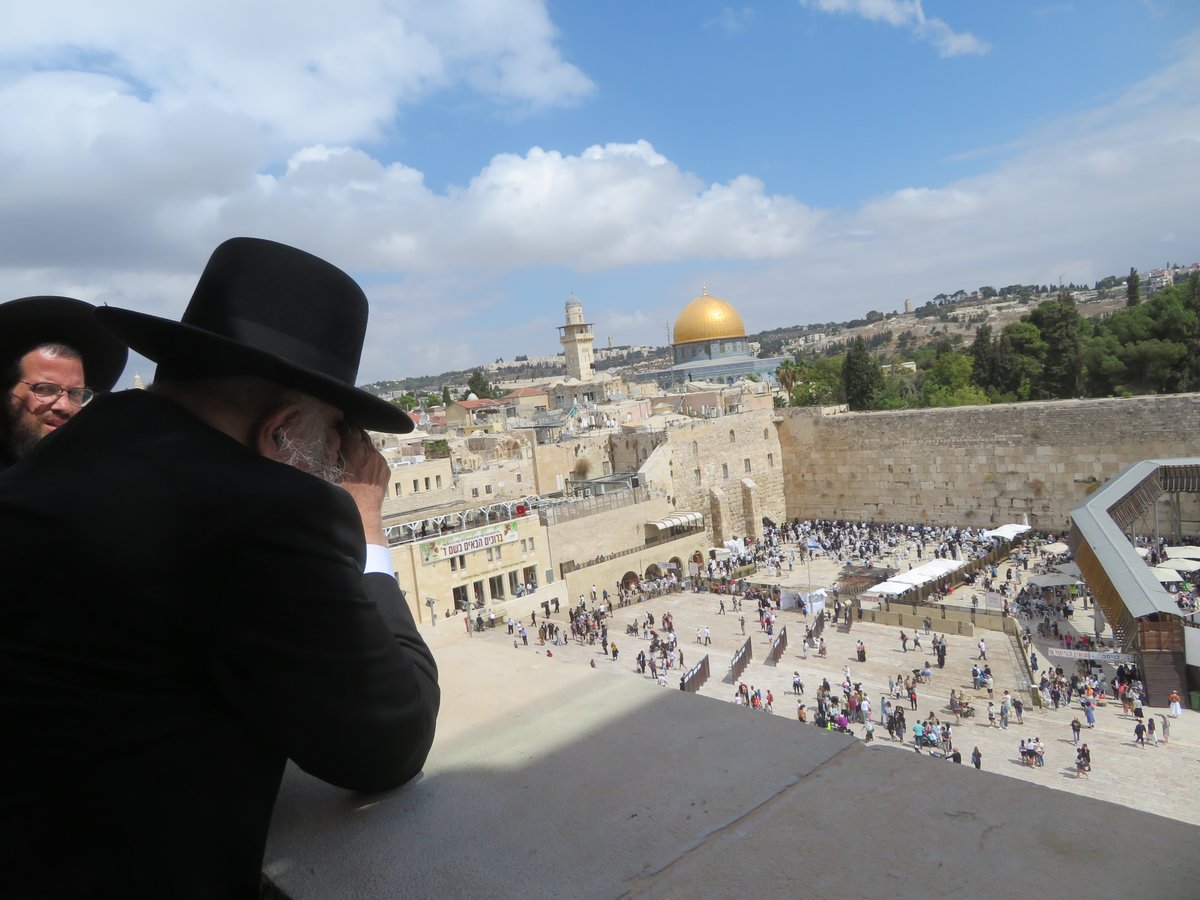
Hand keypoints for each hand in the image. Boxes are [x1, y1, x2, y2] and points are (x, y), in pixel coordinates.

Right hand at [337, 425, 387, 544]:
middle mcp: (370, 453)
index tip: (334, 427)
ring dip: (360, 444)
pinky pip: (376, 455)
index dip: (340, 426)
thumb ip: (332, 450)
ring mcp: (380, 460)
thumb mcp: (330, 471)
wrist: (363, 514)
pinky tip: (360, 463)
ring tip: (350, 450)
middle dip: (351, 433)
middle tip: (341, 436)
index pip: (348, 428)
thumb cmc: (343, 496)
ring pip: (369, 444)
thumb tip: (332, 435)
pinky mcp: (385, 468)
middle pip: (360, 433)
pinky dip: (368, 455)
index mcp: (356, 451)